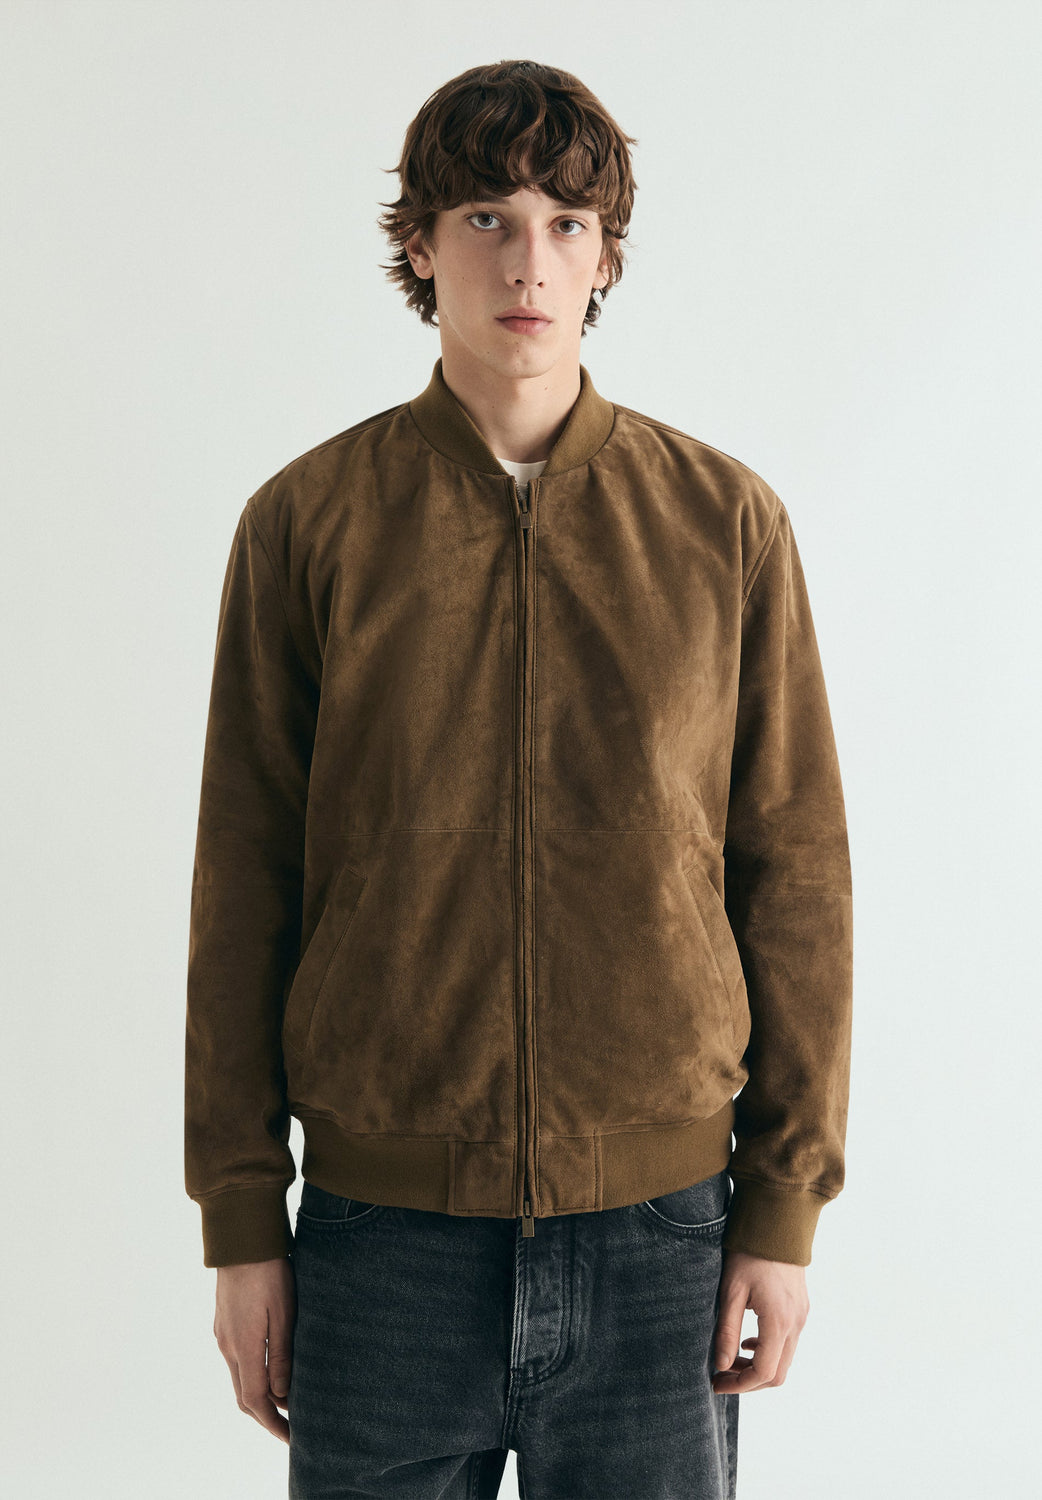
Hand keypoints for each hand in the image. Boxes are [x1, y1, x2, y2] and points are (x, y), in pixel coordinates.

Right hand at [214, 1256, 296, 1442]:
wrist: (241, 1239)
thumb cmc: (269, 1272)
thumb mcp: (284, 1313)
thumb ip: (281, 1356)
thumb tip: (281, 1395)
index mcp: (243, 1347)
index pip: (255, 1401)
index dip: (273, 1423)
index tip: (292, 1436)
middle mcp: (227, 1345)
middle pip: (243, 1395)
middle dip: (266, 1416)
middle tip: (290, 1427)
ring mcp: (223, 1333)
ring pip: (239, 1377)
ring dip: (259, 1395)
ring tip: (286, 1402)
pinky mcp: (224, 1322)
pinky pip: (237, 1360)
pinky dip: (252, 1375)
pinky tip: (270, 1370)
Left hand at [712, 1249, 808, 1393]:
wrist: (776, 1224)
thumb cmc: (749, 1254)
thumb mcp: (731, 1291)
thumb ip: (727, 1331)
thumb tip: (721, 1365)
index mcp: (778, 1322)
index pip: (764, 1373)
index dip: (739, 1385)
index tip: (716, 1382)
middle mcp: (796, 1324)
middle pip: (777, 1374)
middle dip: (749, 1381)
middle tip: (722, 1375)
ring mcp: (802, 1317)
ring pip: (784, 1360)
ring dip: (758, 1366)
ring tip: (730, 1358)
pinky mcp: (801, 1309)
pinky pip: (789, 1343)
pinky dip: (769, 1351)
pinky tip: (748, 1341)